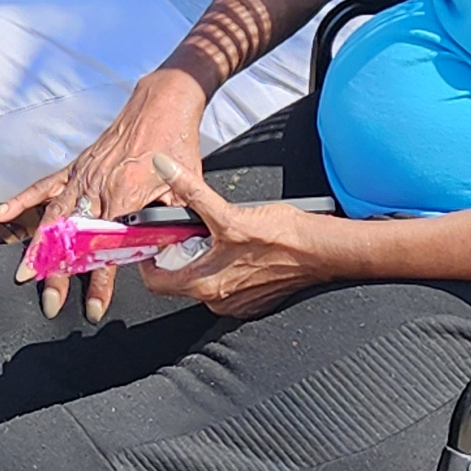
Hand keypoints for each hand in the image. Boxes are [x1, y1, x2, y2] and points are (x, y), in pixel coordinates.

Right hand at [0, 65, 210, 317]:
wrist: (162, 106)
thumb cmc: (175, 146)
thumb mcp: (182, 190)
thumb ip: (169, 224)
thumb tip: (165, 255)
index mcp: (124, 197)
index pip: (106, 249)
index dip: (99, 282)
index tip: (93, 308)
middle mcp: (97, 187)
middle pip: (70, 239)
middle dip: (57, 273)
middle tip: (49, 303)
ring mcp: (82, 176)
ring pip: (52, 218)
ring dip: (37, 248)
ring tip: (23, 274)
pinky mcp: (76, 167)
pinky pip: (42, 187)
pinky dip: (20, 200)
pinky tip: (0, 214)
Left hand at [132, 150, 337, 318]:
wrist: (322, 250)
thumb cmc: (283, 237)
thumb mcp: (229, 211)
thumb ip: (191, 191)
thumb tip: (166, 168)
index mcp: (205, 285)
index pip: (156, 282)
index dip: (148, 260)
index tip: (152, 242)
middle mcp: (218, 300)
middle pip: (180, 279)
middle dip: (181, 254)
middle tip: (191, 231)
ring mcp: (237, 302)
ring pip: (204, 280)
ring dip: (204, 258)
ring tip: (217, 235)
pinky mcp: (254, 298)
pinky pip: (227, 283)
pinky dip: (225, 265)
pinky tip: (238, 247)